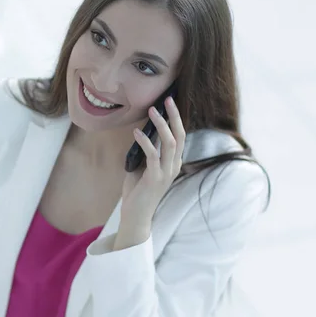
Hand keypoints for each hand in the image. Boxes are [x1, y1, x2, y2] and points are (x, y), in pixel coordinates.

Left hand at [118, 97, 185, 246]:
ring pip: (170, 143)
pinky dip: (145, 142)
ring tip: (152, 111)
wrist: (135, 216)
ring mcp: (166, 173)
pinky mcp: (155, 179)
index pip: (180, 137)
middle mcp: (174, 166)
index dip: (176, 119)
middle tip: (167, 100)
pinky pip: (153, 156)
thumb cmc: (137, 192)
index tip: (169, 103)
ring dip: (161, 125)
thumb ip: (144, 152)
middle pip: (179, 136)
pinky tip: (136, 132)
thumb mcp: (141, 167)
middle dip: (174, 116)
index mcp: (173, 163)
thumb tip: (140, 133)